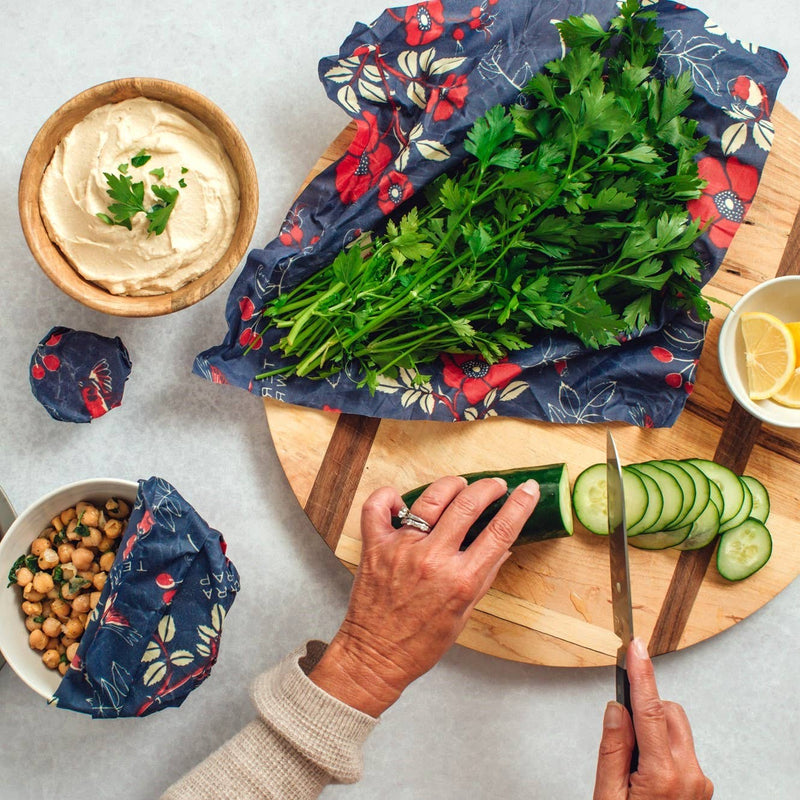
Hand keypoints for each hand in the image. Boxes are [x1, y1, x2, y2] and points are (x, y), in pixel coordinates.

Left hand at [309, 475, 539, 716]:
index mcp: (461, 580)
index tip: (528, 489)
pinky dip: (388, 496)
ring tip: (459, 485)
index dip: (520, 505)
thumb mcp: (464, 614)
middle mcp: (433, 559)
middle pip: (468, 505)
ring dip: (451, 485)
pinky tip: (401, 500)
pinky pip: (377, 507)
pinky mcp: (375, 546)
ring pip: (431, 498)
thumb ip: (484, 577)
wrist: (376, 656)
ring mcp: (402, 549)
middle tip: (495, 485)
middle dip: (488, 487)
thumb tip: (503, 548)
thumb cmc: (421, 642)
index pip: (500, 532)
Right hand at [593, 638, 713, 798]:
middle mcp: (690, 776)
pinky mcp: (701, 786)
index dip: (642, 673)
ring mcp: (700, 782)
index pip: (650, 709)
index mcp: (663, 775)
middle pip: (668, 713)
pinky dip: (661, 748)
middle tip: (620, 736)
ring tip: (631, 766)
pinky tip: (645, 775)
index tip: (635, 647)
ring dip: (653, 731)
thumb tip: (616, 708)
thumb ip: (612, 748)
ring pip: (675, 729)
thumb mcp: (607, 797)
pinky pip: (680, 748)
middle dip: (644, 709)